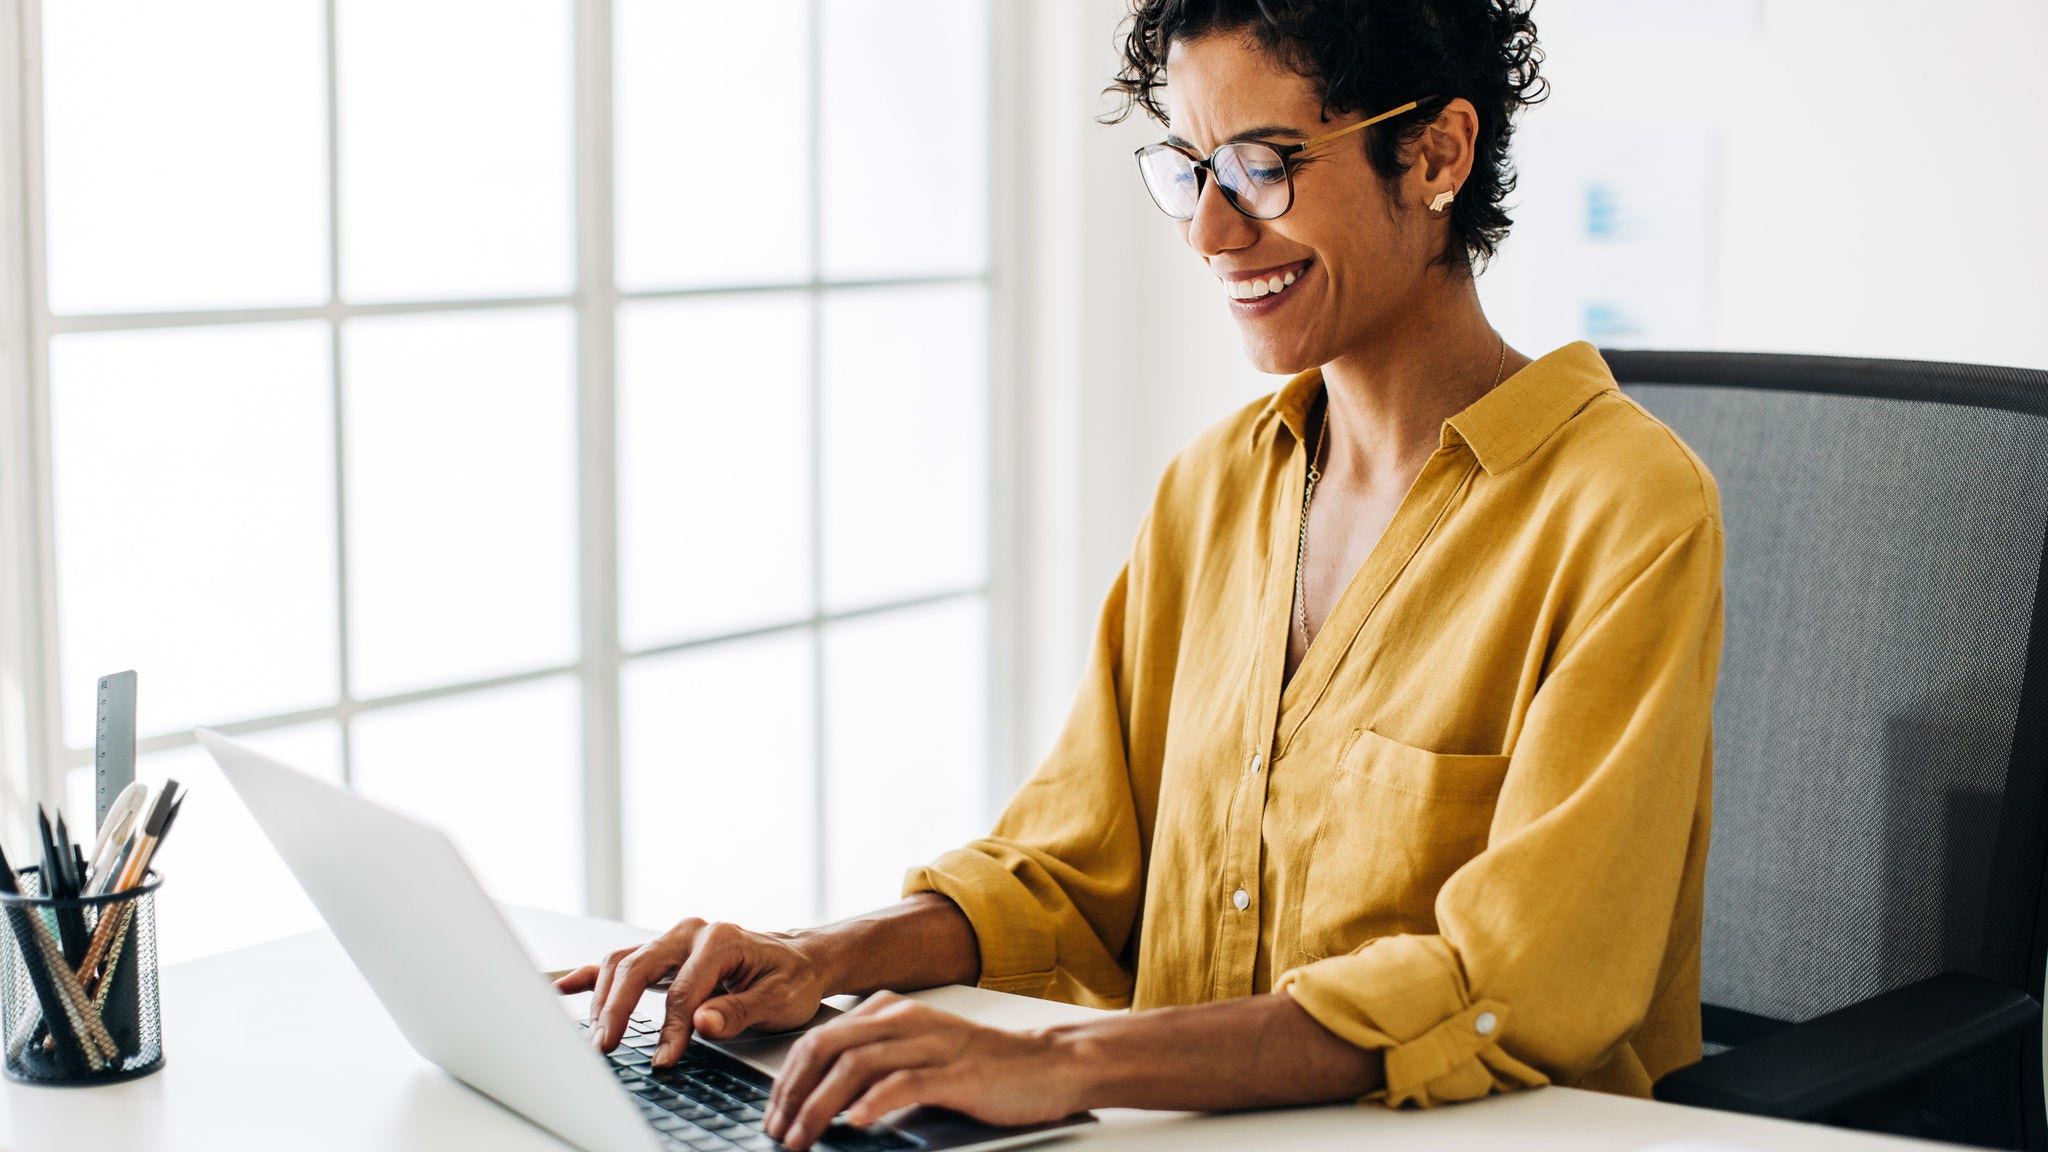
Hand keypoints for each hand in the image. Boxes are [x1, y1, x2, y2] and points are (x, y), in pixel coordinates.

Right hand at [554, 918, 831, 1066]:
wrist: (801, 960)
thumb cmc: (792, 978)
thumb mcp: (779, 1000)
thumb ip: (738, 1012)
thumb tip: (701, 1024)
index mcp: (721, 939)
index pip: (683, 990)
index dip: (671, 1029)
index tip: (664, 1061)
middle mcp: (692, 932)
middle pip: (639, 966)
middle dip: (619, 1008)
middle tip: (607, 1046)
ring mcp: (674, 939)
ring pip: (624, 961)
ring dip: (605, 997)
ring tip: (598, 1035)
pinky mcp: (665, 952)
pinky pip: (622, 959)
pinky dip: (593, 974)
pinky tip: (566, 987)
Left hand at [765, 991, 1078, 1151]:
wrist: (1047, 1064)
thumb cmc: (981, 1066)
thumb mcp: (920, 1051)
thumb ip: (876, 1062)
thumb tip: (820, 1097)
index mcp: (891, 1011)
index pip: (819, 1037)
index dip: (787, 1078)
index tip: (774, 1112)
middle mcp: (906, 1019)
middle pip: (827, 1047)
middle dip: (793, 1092)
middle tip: (779, 1129)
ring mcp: (932, 1043)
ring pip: (856, 1065)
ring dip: (820, 1104)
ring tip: (803, 1136)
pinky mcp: (957, 1071)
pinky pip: (904, 1082)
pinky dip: (873, 1103)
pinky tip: (856, 1123)